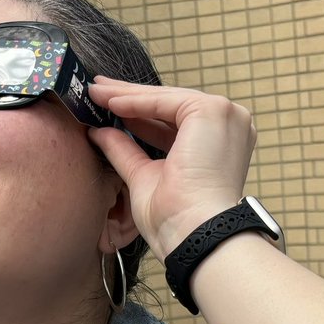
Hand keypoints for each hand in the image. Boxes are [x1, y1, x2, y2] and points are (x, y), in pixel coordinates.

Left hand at [87, 78, 255, 259]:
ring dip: (129, 95)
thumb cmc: (176, 219)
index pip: (172, 122)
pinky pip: (166, 100)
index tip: (107, 108)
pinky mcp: (212, 111)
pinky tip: (110, 101)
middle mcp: (228, 127)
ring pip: (166, 99)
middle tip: (97, 90)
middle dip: (129, 98)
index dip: (138, 115)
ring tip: (96, 92)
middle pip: (168, 107)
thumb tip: (99, 132)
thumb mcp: (144, 177)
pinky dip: (136, 101)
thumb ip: (126, 152)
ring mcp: (225, 116)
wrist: (193, 233)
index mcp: (218, 145)